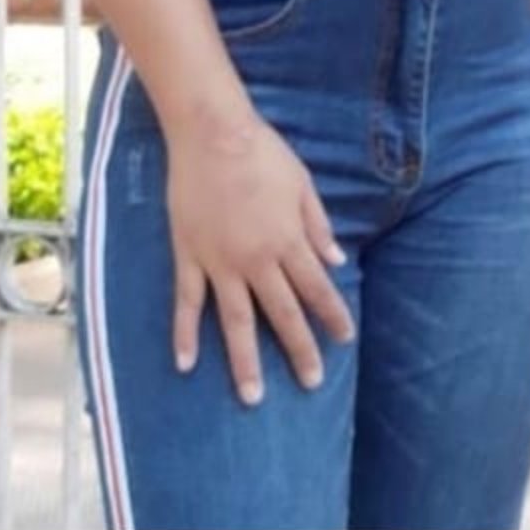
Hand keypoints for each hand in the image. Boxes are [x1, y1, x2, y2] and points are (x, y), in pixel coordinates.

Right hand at [167, 109, 354, 402]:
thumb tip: (337, 259)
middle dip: (299, 350)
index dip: (332, 316)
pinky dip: (185, 333)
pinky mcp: (190, 255)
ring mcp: (220, 261)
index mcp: (288, 240)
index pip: (317, 288)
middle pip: (282, 313)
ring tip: (252, 397)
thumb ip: (317, 225)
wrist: (212, 133)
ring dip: (245, 360)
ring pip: (236, 321)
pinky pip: (188, 302)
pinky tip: (186, 364)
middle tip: (310, 383)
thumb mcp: (302, 184)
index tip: (344, 340)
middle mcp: (257, 259)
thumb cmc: (262, 152)